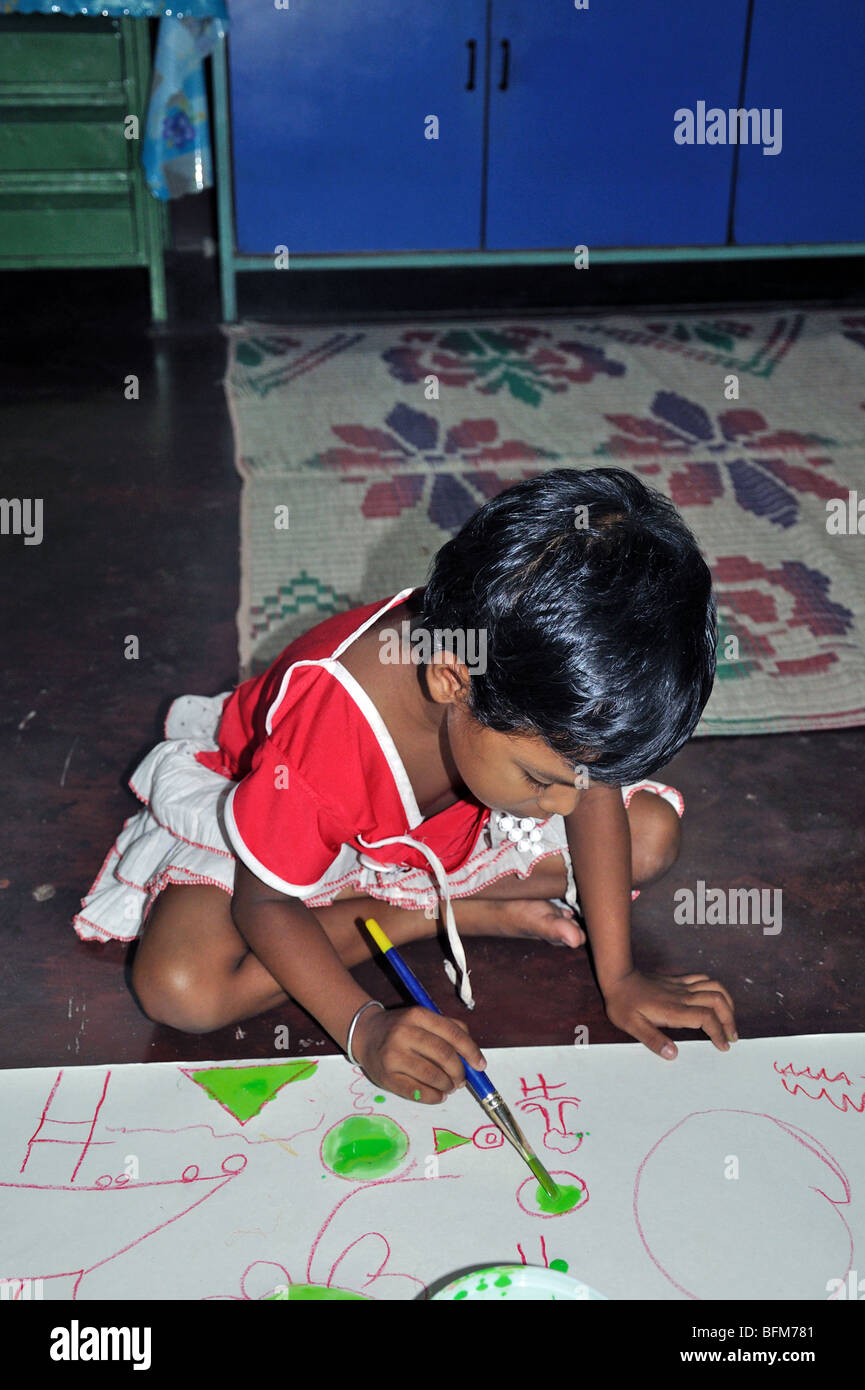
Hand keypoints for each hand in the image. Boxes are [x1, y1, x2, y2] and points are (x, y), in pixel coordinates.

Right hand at [351, 1005, 486, 1102]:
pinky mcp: (386, 1077)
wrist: (364, 1034)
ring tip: (450, 1087)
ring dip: (447, 1085)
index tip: (480, 1065)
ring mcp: (393, 1055)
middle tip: (462, 1080)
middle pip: (444, 1055)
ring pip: (432, 1075)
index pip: (452, 1033)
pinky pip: (417, 1092)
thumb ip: (450, 1029)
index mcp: (417, 1015)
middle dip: (459, 1072)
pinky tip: (438, 1095)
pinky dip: (433, 1097)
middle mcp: (404, 1033)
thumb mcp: (423, 1018)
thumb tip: (474, 1057)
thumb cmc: (401, 1028)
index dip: (471, 1051)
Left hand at [603, 969, 737, 1058]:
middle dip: (730, 1019)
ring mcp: (682, 986)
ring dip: (727, 1003)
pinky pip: (703, 979)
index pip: (706, 1017)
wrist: (618, 977)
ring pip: (714, 987)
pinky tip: (717, 999)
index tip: (723, 1046)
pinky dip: (716, 988)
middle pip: (717, 1000)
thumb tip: (673, 1054)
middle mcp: (682, 996)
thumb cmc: (623, 1004)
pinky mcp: (678, 981)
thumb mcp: (632, 1026)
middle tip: (732, 1037)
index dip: (718, 1031)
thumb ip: (653, 1040)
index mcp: (673, 1010)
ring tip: (730, 1019)